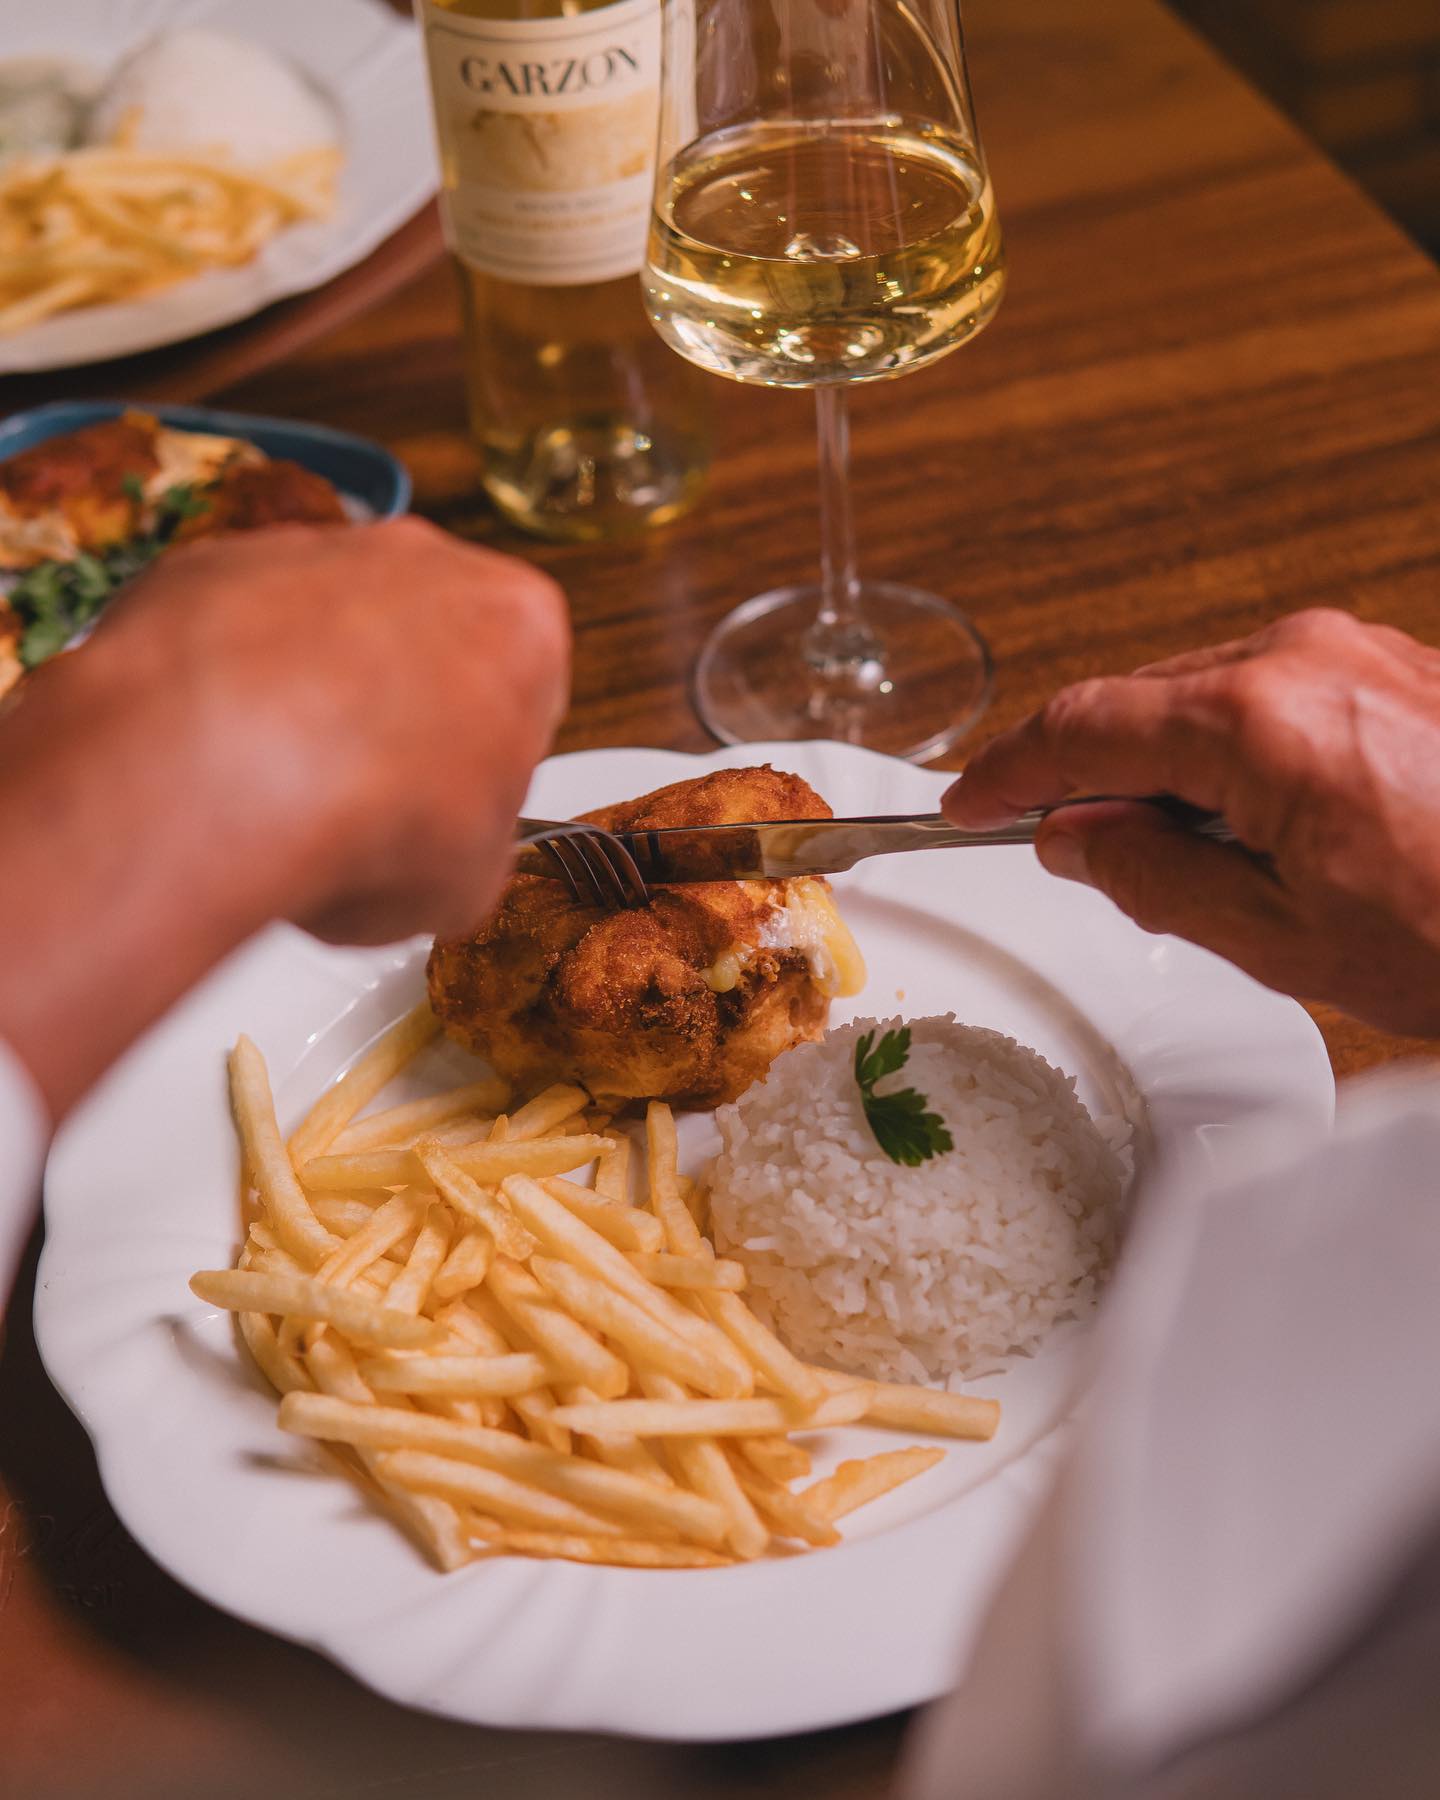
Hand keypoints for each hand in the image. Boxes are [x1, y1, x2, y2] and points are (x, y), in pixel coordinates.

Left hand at [0, 517, 568, 1114]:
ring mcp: (310, 553)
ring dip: (309, 698)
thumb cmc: (365, 820)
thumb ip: (473, 844)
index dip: (484, 764)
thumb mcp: (472, 880)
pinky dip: (225, 689)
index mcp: (519, 621)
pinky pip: (230, 632)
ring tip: (281, 795)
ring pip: (323, 630)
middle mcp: (422, 562)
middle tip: (368, 803)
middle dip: (398, 715)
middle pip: (424, 644)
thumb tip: (441, 858)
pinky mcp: (209, 566)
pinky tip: (217, 763)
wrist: (218, 781)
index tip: (452, 809)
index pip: (521, 693)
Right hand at [943, 609, 1439, 1035]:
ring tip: (1187, 859)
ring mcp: (1355, 650)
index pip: (1081, 727)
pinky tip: (1246, 821)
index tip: (964, 802)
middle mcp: (1304, 657)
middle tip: (1068, 850)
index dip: (1006, 771)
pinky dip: (1228, 750)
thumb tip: (1076, 839)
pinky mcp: (1392, 664)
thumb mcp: (1276, 935)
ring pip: (1201, 695)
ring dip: (1165, 765)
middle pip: (1139, 701)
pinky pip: (1267, 692)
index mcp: (1260, 720)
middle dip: (1090, 774)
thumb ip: (1149, 873)